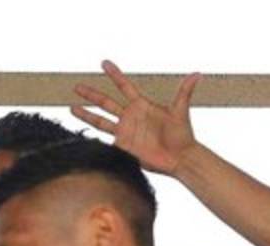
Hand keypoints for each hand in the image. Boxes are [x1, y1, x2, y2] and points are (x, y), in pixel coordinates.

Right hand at [72, 60, 201, 175]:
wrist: (182, 159)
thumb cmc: (183, 135)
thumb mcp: (181, 111)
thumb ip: (185, 92)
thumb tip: (197, 74)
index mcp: (142, 105)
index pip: (124, 86)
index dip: (115, 75)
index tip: (104, 62)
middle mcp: (131, 117)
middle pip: (107, 103)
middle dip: (92, 95)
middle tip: (77, 86)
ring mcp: (126, 132)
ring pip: (101, 121)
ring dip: (87, 115)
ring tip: (71, 108)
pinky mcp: (124, 147)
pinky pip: (106, 140)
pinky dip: (94, 137)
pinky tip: (81, 133)